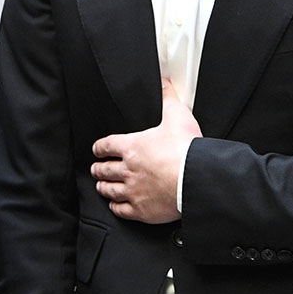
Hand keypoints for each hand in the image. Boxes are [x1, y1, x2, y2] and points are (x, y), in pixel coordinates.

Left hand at [90, 79, 201, 223]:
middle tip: (96, 169)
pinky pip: (121, 210)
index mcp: (132, 146)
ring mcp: (133, 191)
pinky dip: (116, 207)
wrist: (196, 180)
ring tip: (101, 186)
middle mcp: (128, 169)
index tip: (97, 149)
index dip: (99, 147)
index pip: (106, 145)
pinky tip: (115, 206)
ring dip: (104, 187)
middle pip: (104, 169)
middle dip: (98, 168)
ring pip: (109, 190)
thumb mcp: (177, 116)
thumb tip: (164, 83)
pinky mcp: (142, 210)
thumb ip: (168, 98)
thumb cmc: (186, 150)